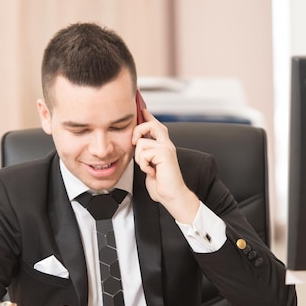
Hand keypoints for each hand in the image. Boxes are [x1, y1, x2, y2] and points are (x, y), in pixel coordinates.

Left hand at [132, 109, 199, 223]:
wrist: (171, 196)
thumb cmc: (161, 184)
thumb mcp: (149, 165)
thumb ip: (145, 154)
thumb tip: (136, 145)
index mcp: (163, 146)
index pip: (156, 125)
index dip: (148, 116)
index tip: (142, 109)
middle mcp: (166, 144)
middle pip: (150, 124)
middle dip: (137, 131)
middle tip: (134, 143)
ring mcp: (166, 148)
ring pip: (141, 143)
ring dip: (139, 159)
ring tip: (148, 168)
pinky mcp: (164, 154)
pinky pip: (143, 154)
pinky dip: (143, 165)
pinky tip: (152, 172)